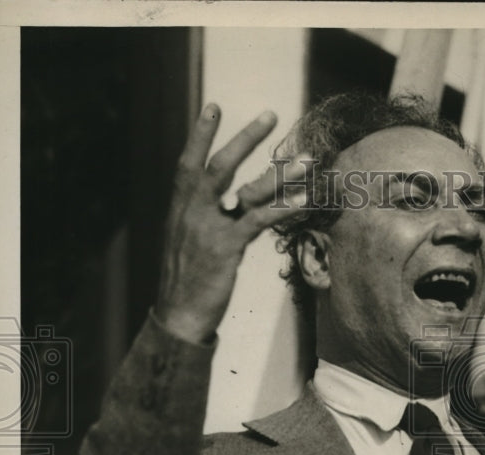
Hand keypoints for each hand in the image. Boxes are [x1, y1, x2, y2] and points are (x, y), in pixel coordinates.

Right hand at [155, 104, 308, 342]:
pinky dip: (284, 208)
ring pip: (246, 191)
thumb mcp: (184, 245)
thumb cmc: (185, 285)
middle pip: (219, 165)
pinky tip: (305, 199)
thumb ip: (200, 221)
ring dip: (279, 173)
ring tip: (305, 159)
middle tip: (270, 114)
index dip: (201, 134)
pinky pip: (260, 221)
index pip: (189, 163)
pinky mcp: (226, 248)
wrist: (178, 317)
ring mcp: (208, 229)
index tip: (214, 107)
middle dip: (245, 138)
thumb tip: (222, 207)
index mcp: (179, 209)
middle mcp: (191, 212)